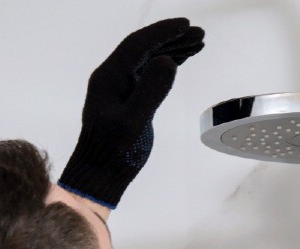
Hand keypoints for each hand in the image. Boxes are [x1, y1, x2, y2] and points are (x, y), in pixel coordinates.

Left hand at [59, 18, 204, 208]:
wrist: (100, 172)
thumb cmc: (114, 150)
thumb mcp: (134, 121)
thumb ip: (151, 90)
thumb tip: (168, 61)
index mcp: (110, 77)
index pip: (138, 45)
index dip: (163, 32)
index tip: (186, 25)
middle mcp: (113, 76)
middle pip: (144, 47)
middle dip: (172, 38)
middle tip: (200, 34)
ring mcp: (120, 86)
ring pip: (148, 58)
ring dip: (173, 49)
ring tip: (198, 44)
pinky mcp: (129, 97)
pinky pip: (149, 72)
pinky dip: (167, 64)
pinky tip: (182, 61)